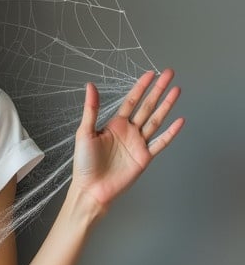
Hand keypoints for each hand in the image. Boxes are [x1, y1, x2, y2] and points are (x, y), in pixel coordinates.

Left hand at [71, 69, 184, 212]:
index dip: (141, 87)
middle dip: (158, 90)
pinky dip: (171, 133)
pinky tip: (180, 121)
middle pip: (147, 107)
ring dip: (167, 106)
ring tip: (177, 90)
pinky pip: (161, 143)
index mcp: (115, 125)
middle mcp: (129, 132)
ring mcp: (138, 144)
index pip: (131, 101)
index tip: (151, 73)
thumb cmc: (84, 164)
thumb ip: (91, 109)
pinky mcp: (144, 158)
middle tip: (169, 74)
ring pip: (156, 120)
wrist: (91, 190)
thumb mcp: (85, 132)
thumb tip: (90, 85)